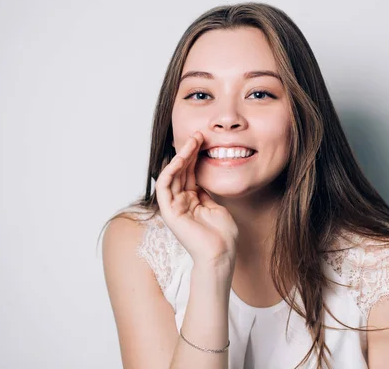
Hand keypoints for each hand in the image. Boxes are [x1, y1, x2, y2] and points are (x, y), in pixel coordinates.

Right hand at [156, 131, 237, 271]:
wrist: (221, 254)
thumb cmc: (223, 236)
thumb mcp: (216, 207)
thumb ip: (206, 193)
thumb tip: (202, 178)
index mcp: (192, 200)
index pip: (190, 173)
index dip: (196, 156)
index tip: (204, 140)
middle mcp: (181, 202)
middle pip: (181, 171)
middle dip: (189, 151)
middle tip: (198, 134)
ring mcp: (174, 207)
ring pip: (172, 175)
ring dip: (181, 157)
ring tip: (191, 142)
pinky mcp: (169, 212)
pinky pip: (165, 187)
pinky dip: (170, 171)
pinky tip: (180, 159)